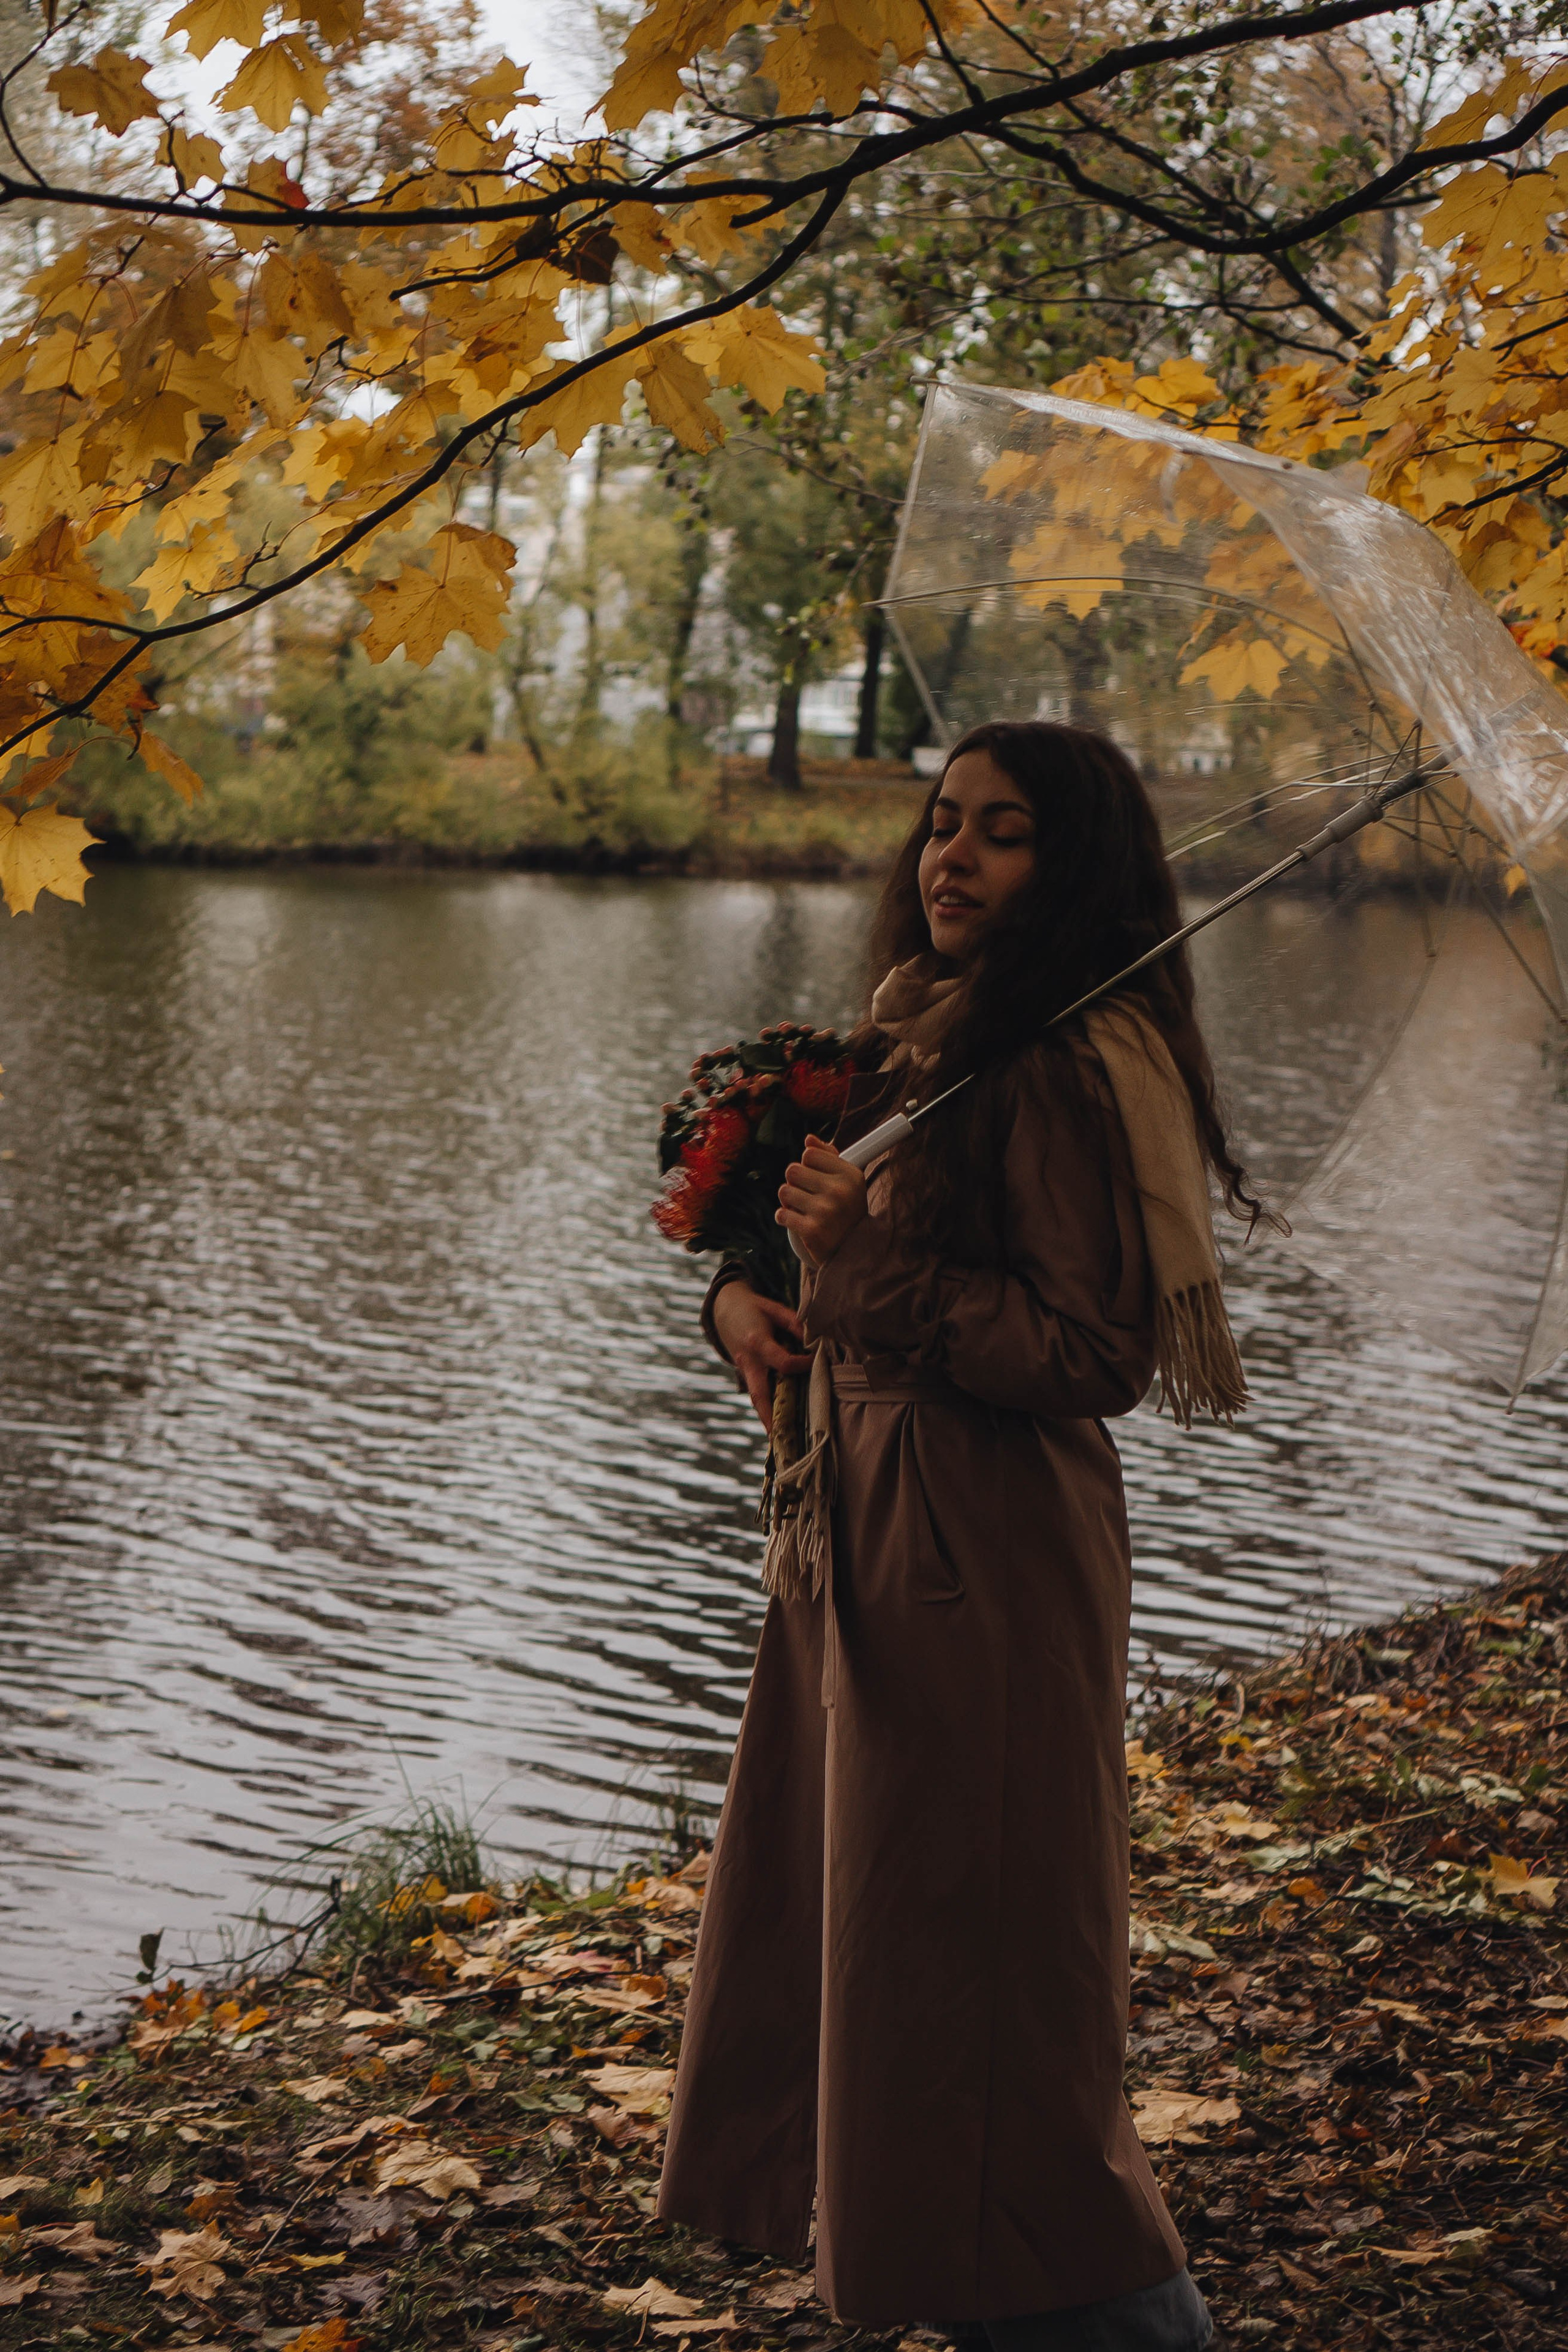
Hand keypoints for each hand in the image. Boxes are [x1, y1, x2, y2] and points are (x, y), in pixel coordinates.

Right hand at [712, 1281, 812, 1433]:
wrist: (723, 1309)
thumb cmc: (754, 1308)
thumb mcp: (775, 1308)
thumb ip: (795, 1324)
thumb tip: (814, 1343)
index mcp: (757, 1342)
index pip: (784, 1363)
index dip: (803, 1365)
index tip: (816, 1361)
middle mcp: (748, 1361)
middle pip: (759, 1394)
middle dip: (770, 1416)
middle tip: (780, 1438)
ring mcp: (744, 1370)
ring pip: (755, 1398)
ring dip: (766, 1419)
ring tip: (779, 1442)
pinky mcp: (745, 1373)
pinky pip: (756, 1393)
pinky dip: (766, 1408)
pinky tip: (777, 1424)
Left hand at [776, 1134, 867, 1270]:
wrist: (852, 1252)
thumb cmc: (846, 1210)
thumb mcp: (847, 1182)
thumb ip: (828, 1157)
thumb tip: (809, 1139)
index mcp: (850, 1175)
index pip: (809, 1154)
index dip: (808, 1166)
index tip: (816, 1180)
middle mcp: (840, 1190)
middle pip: (793, 1170)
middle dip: (796, 1183)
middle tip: (809, 1197)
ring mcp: (826, 1210)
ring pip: (784, 1191)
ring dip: (789, 1201)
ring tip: (805, 1210)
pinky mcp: (812, 1230)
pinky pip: (781, 1213)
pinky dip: (785, 1218)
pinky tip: (799, 1222)